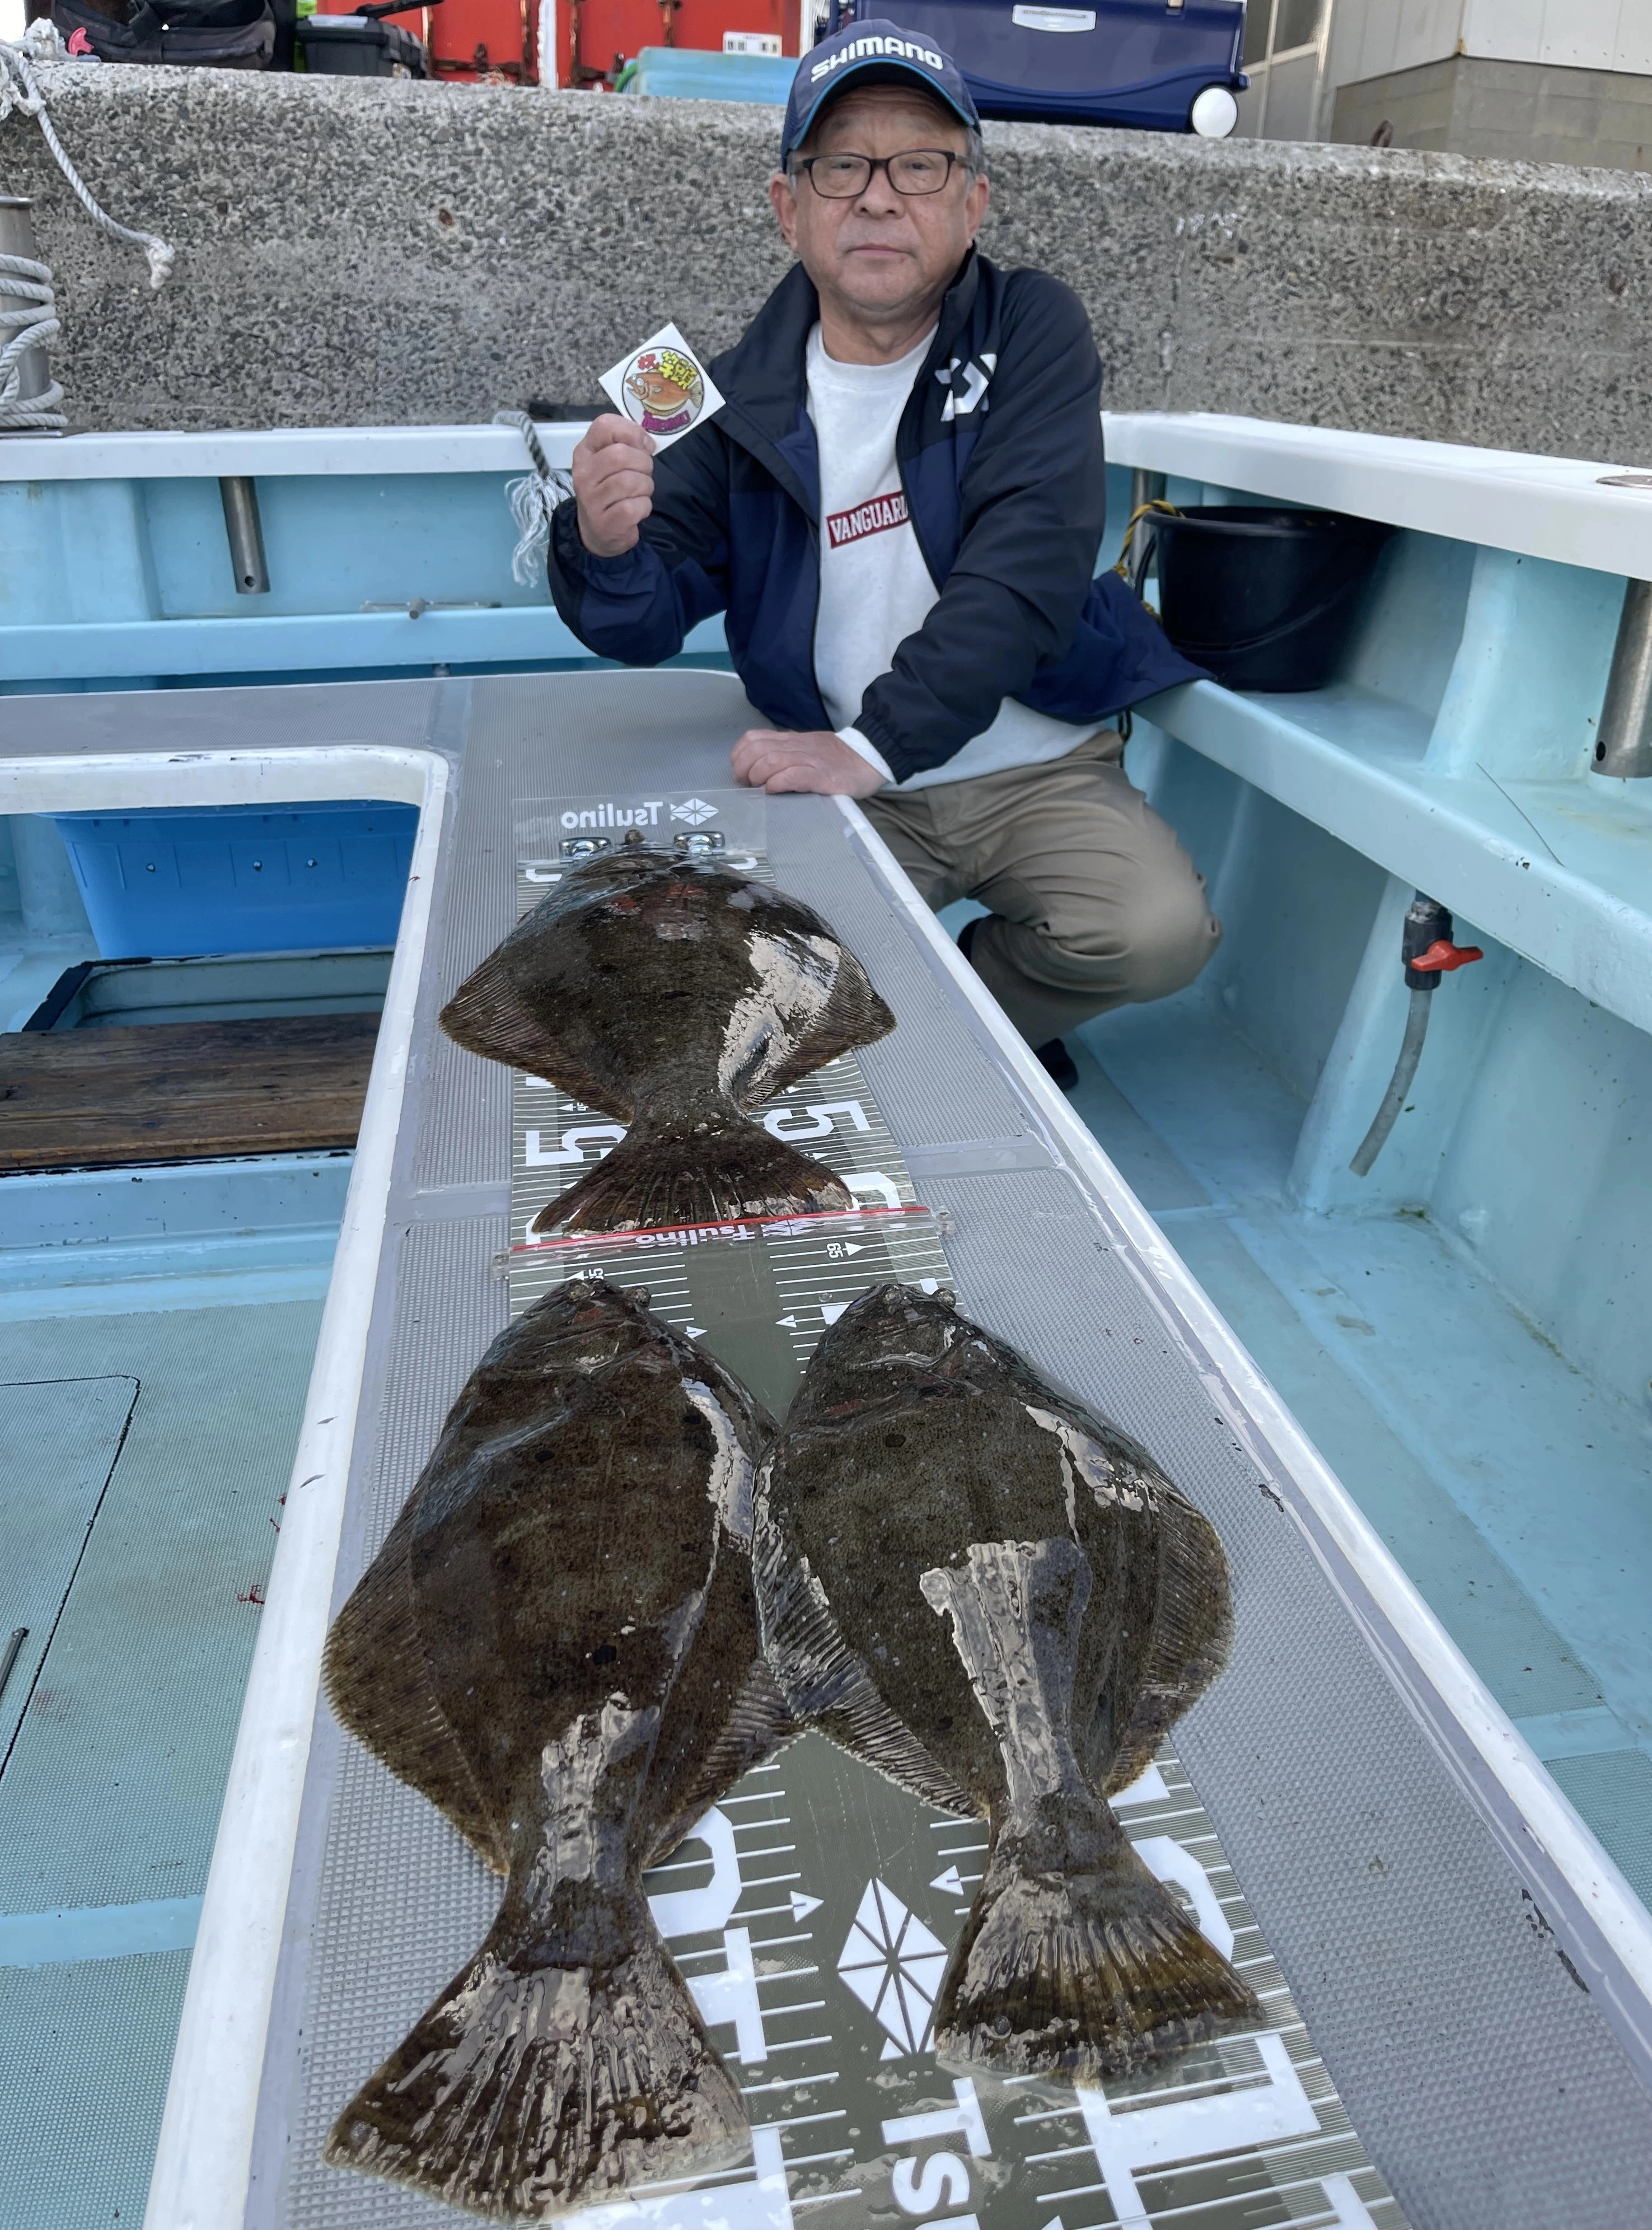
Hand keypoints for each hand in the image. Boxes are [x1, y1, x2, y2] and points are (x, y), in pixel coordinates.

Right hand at [572, 414, 654, 556]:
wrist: (597, 532)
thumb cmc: (609, 489)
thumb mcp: (611, 462)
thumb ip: (626, 443)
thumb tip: (647, 442)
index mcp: (585, 451)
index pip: (605, 425)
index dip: (632, 432)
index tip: (642, 446)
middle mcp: (583, 473)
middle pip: (621, 454)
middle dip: (644, 464)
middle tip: (643, 474)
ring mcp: (591, 499)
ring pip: (631, 481)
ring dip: (646, 486)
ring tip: (640, 492)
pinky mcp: (605, 522)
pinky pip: (635, 506)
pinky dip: (644, 506)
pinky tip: (637, 509)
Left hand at [732, 729, 885, 795]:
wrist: (870, 756)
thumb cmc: (838, 758)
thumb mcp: (807, 749)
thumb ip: (786, 754)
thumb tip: (759, 768)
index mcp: (790, 740)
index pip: (753, 738)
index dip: (739, 755)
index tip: (740, 772)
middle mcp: (796, 747)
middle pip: (756, 749)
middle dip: (744, 768)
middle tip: (747, 784)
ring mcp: (809, 760)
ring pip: (770, 761)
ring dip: (758, 776)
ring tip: (759, 787)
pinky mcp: (821, 776)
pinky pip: (792, 776)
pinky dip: (777, 783)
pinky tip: (774, 790)